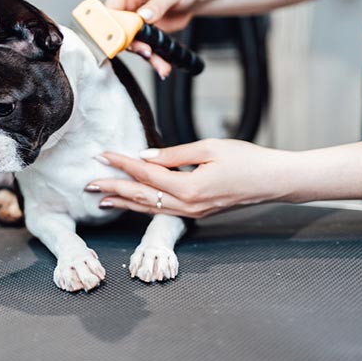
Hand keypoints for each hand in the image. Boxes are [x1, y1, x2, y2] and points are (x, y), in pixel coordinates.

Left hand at [87, 139, 297, 218]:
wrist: (273, 181)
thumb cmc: (247, 159)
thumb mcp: (210, 148)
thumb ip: (175, 154)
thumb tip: (145, 157)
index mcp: (189, 187)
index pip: (146, 174)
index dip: (122, 164)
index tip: (102, 155)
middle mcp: (187, 205)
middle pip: (141, 196)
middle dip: (112, 189)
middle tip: (88, 183)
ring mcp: (192, 212)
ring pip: (149, 208)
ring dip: (123, 202)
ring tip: (100, 199)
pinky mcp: (197, 212)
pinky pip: (162, 210)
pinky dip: (142, 206)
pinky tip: (131, 203)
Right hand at [106, 0, 205, 78]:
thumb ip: (156, 5)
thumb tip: (143, 16)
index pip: (110, 10)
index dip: (113, 26)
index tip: (123, 38)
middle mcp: (127, 6)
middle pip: (118, 30)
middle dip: (132, 44)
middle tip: (146, 51)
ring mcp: (135, 21)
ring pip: (132, 43)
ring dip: (146, 55)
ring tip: (160, 64)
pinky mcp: (145, 33)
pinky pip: (144, 48)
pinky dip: (154, 58)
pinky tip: (162, 65)